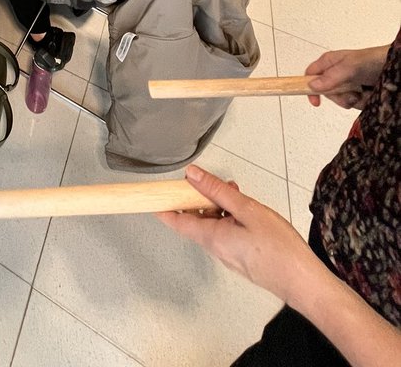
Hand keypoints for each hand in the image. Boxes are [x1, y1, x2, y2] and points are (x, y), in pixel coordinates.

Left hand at [156, 165, 319, 307]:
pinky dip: (230, 218)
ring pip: (214, 225)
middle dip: (198, 199)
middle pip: (196, 221)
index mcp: (213, 238)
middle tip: (210, 182)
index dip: (163, 208)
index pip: (177, 222)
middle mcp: (217, 249)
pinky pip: (227, 233)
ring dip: (218, 206)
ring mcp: (230, 255)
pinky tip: (246, 211)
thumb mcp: (247, 210)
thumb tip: (192, 175)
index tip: (153, 195)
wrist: (304, 283)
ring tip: (236, 192)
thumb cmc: (279, 250)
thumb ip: (217, 192)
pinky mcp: (243, 258)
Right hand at [305, 45, 387, 108]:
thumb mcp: (349, 67)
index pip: (310, 76)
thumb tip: (312, 85)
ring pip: (340, 100)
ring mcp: (346, 84)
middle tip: (349, 91)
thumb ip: (331, 77)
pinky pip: (353, 104)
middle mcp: (335, 74)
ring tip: (362, 91)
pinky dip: (361, 102)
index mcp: (328, 63)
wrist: (391, 66)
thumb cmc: (371, 59)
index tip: (315, 101)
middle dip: (338, 96)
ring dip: (352, 100)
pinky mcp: (356, 93)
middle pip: (326, 92)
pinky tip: (367, 94)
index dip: (309, 88)